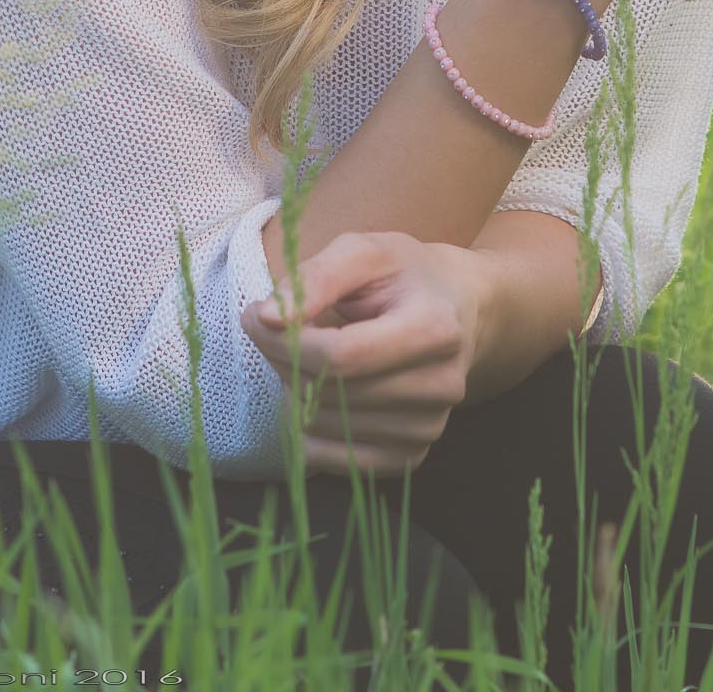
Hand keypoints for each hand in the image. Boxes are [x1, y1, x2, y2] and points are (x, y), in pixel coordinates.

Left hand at [240, 230, 487, 476]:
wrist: (457, 309)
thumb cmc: (404, 274)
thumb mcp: (364, 251)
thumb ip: (315, 277)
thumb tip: (263, 318)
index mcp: (434, 328)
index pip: (341, 355)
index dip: (285, 340)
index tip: (255, 316)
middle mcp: (441, 386)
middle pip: (330, 392)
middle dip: (284, 360)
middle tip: (279, 330)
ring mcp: (429, 428)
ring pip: (324, 427)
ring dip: (295, 392)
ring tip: (309, 356)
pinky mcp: (412, 456)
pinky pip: (336, 461)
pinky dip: (311, 430)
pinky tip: (320, 393)